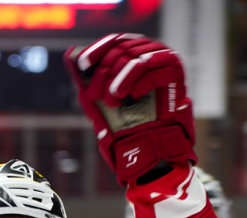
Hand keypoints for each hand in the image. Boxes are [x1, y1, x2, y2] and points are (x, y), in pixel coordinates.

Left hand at [65, 34, 194, 183]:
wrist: (152, 148)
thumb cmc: (128, 124)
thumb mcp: (104, 101)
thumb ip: (90, 80)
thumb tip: (70, 57)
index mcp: (135, 52)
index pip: (115, 40)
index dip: (98, 50)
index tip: (83, 65)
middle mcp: (152, 51)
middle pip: (123, 50)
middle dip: (105, 74)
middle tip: (95, 95)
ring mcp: (166, 60)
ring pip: (136, 60)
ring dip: (119, 80)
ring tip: (113, 100)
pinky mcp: (176, 73)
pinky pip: (153, 72)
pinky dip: (138, 85)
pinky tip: (133, 97)